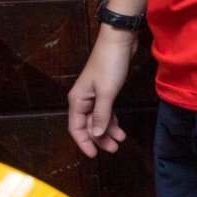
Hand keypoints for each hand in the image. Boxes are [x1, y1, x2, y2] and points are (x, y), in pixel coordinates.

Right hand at [67, 28, 135, 156]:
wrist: (119, 41)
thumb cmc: (110, 65)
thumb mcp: (107, 92)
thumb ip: (101, 114)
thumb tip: (96, 134)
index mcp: (77, 100)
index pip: (76, 128)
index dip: (84, 142)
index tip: (93, 155)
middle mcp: (83, 99)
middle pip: (88, 125)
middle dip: (99, 138)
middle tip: (113, 149)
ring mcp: (94, 95)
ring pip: (98, 119)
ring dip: (108, 130)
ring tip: (120, 141)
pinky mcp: (106, 90)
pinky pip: (106, 110)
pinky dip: (112, 120)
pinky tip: (120, 128)